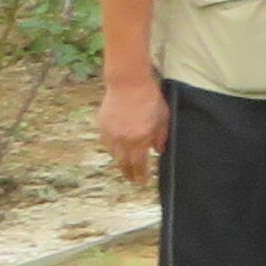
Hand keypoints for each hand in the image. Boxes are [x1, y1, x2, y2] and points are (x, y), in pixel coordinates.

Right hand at [99, 68, 167, 187]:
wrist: (128, 83)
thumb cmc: (149, 98)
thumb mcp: (163, 118)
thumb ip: (160, 137)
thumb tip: (158, 151)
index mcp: (139, 139)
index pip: (138, 165)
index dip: (140, 175)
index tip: (141, 182)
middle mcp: (123, 140)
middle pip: (123, 163)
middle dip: (128, 173)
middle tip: (132, 179)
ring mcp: (110, 133)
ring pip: (113, 154)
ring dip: (119, 161)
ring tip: (124, 166)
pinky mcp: (102, 125)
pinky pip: (106, 142)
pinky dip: (111, 148)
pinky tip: (116, 149)